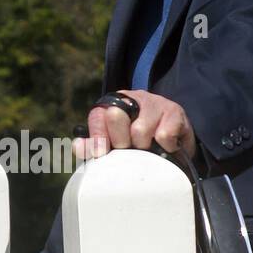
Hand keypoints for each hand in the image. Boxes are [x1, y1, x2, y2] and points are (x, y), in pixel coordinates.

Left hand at [72, 89, 196, 160]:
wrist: (174, 139)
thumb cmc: (138, 142)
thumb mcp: (116, 143)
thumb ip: (94, 146)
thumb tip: (78, 147)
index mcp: (113, 105)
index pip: (97, 115)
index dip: (97, 136)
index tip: (101, 153)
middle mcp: (132, 99)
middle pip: (115, 117)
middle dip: (120, 141)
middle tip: (128, 149)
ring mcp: (154, 102)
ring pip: (140, 130)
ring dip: (144, 147)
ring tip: (148, 149)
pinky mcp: (174, 111)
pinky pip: (164, 135)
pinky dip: (164, 147)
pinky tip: (165, 147)